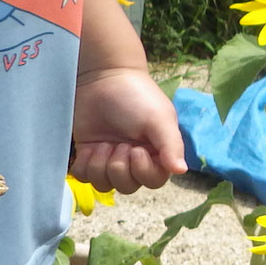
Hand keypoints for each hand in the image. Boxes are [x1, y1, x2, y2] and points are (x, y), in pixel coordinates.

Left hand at [71, 68, 185, 194]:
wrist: (103, 78)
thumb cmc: (137, 96)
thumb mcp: (159, 119)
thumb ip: (172, 146)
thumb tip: (181, 171)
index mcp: (157, 152)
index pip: (154, 181)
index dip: (142, 171)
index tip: (135, 149)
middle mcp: (134, 160)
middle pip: (127, 187)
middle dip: (119, 168)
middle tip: (118, 144)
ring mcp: (109, 158)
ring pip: (104, 185)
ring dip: (101, 166)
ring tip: (103, 144)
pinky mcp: (88, 155)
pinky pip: (84, 177)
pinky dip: (85, 165)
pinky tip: (90, 148)